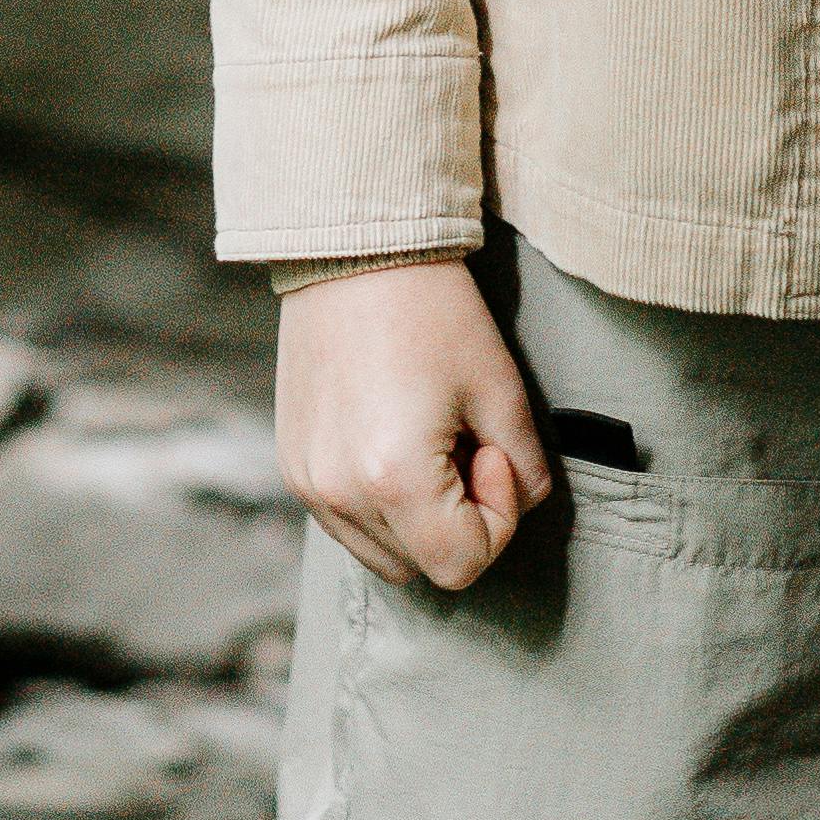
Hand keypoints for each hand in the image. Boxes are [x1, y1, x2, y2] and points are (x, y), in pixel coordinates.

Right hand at [275, 259, 556, 589]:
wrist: (353, 251)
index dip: (497, 520)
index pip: (462, 564)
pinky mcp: (293, 465)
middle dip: (459, 523)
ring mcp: (307, 482)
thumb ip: (526, 466)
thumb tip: (521, 500)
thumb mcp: (501, 388)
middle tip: (464, 446)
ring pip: (383, 554)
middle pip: (421, 568)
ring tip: (428, 444)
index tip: (492, 452)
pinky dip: (381, 505)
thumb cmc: (433, 311)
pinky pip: (347, 522)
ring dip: (419, 521)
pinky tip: (394, 441)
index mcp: (393, 479)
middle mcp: (338, 494)